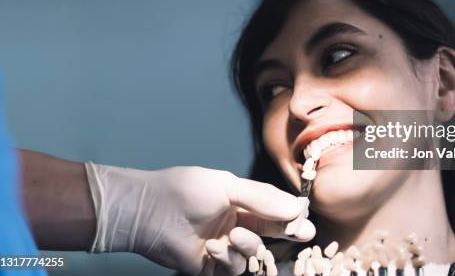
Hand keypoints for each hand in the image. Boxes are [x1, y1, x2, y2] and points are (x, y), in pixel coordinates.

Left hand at [85, 163, 314, 274]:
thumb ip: (262, 198)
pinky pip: (232, 269)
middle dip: (287, 233)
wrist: (148, 210)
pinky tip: (215, 247)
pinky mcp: (210, 266)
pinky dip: (228, 258)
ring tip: (235, 236)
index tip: (305, 217)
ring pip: (252, 253)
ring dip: (248, 245)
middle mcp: (235, 222)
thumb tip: (297, 206)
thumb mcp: (227, 186)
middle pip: (270, 232)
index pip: (273, 208)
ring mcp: (223, 245)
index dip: (290, 213)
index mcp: (240, 200)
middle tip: (304, 234)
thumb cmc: (185, 190)